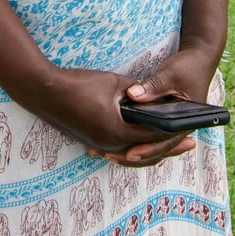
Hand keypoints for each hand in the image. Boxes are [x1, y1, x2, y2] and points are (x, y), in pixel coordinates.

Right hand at [18, 66, 189, 166]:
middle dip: (168, 147)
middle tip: (188, 145)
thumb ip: (136, 93)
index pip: (153, 136)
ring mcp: (99, 144)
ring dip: (150, 148)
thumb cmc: (79, 84)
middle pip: (145, 150)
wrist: (44, 91)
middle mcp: (109, 144)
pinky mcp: (92, 140)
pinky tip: (141, 140)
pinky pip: (119, 147)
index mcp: (117, 131)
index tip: (191, 132)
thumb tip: (150, 99)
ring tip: (169, 143)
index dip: (173, 134)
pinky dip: (133, 145)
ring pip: (132, 151)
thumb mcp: (114, 84)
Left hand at [99, 45, 221, 166]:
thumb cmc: (189, 67)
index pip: (166, 142)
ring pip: (150, 145)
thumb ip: (153, 85)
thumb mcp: (171, 75)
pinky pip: (147, 134)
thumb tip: (132, 95)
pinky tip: (113, 140)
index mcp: (186, 122)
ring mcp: (170, 125)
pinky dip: (132, 137)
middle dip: (133, 155)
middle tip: (110, 156)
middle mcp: (179, 128)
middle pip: (156, 149)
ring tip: (107, 153)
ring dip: (130, 149)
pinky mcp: (162, 120)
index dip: (147, 149)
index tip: (129, 153)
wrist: (199, 60)